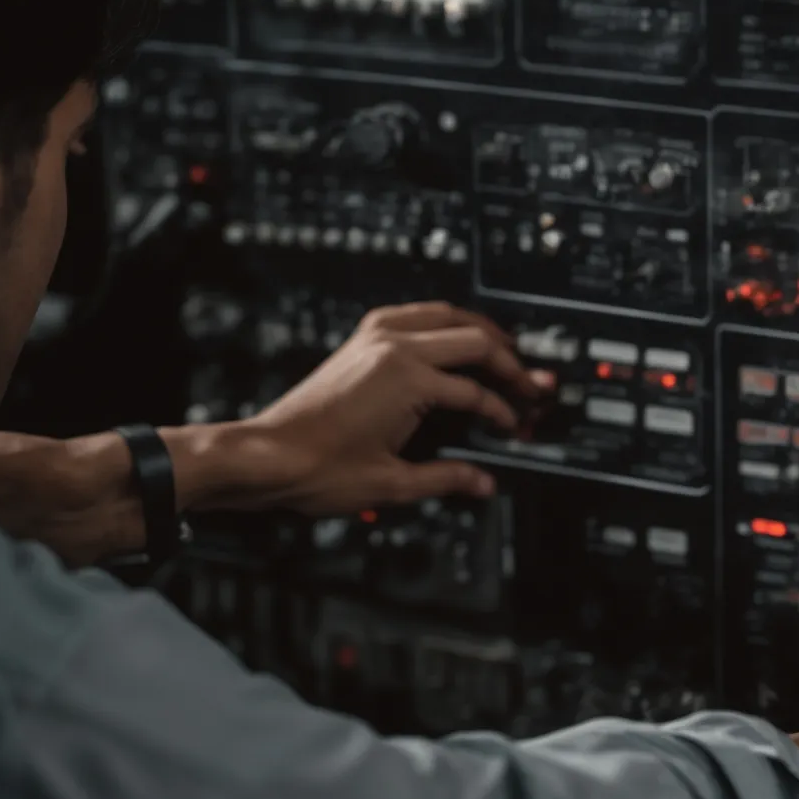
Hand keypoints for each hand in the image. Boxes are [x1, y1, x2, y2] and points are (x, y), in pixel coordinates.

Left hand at [201, 302, 550, 515]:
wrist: (266, 456)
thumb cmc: (316, 467)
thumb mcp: (392, 483)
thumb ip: (445, 478)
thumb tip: (482, 482)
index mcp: (408, 379)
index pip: (476, 391)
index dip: (503, 412)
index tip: (517, 427)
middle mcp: (394, 347)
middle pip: (474, 341)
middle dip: (509, 363)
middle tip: (532, 384)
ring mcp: (375, 337)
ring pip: (448, 315)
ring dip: (482, 332)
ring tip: (507, 350)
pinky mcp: (361, 340)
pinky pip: (416, 315)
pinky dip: (444, 323)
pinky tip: (454, 338)